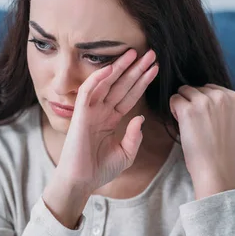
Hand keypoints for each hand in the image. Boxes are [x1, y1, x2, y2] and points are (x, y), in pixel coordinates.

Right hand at [54, 48, 158, 192]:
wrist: (82, 182)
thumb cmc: (100, 170)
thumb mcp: (126, 154)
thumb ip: (134, 137)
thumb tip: (140, 118)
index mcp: (110, 119)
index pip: (129, 96)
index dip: (141, 82)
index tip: (154, 69)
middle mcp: (101, 111)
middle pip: (121, 85)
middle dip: (135, 70)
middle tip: (150, 54)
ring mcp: (91, 111)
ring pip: (107, 83)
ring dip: (120, 68)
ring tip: (135, 53)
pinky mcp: (80, 114)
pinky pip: (88, 91)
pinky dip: (98, 79)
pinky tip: (112, 68)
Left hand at [169, 84, 234, 181]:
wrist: (216, 168)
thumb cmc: (229, 153)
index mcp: (233, 98)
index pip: (211, 88)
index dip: (205, 102)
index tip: (204, 117)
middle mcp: (219, 96)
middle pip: (197, 89)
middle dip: (193, 101)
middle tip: (194, 121)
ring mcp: (203, 102)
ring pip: (184, 91)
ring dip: (182, 103)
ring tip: (186, 121)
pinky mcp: (188, 110)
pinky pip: (174, 99)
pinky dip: (173, 109)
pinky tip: (179, 122)